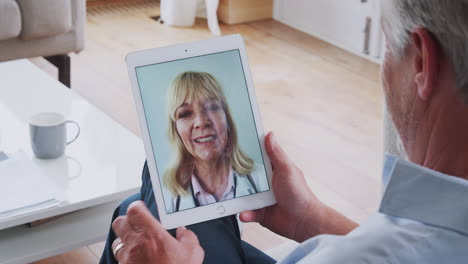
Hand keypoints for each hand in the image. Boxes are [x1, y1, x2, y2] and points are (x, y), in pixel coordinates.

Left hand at [112, 201, 203, 263]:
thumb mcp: (193, 254)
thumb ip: (188, 238)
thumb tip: (184, 233)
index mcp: (152, 235)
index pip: (135, 210)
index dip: (137, 207)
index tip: (143, 208)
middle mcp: (136, 245)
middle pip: (120, 222)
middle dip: (127, 221)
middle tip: (138, 225)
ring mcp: (127, 260)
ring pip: (117, 242)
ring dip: (125, 241)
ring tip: (138, 245)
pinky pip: (120, 260)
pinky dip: (126, 258)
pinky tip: (138, 261)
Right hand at [240, 132, 356, 241]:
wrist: (303, 221)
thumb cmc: (299, 194)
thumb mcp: (287, 169)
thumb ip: (276, 154)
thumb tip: (270, 134)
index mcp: (272, 170)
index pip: (256, 157)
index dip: (245, 152)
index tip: (232, 146)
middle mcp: (265, 183)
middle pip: (244, 176)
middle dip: (235, 176)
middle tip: (225, 174)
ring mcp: (261, 198)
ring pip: (242, 195)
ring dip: (237, 198)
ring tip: (232, 198)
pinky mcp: (259, 212)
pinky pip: (247, 212)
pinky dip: (245, 213)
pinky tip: (244, 213)